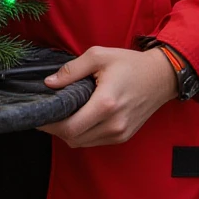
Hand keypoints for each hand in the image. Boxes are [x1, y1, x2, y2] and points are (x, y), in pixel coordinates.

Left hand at [38, 46, 177, 147]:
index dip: (49, 124)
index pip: (70, 127)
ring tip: (59, 113)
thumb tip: (49, 83)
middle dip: (55, 129)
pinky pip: (94, 141)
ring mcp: (120, 133)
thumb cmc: (129, 63)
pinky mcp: (123, 136)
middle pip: (73, 139)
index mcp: (106, 104)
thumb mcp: (98, 56)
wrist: (160, 77)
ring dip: (68, 132)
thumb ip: (71, 70)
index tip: (37, 114)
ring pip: (83, 143)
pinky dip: (82, 133)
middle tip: (45, 112)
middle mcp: (114, 124)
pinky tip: (77, 117)